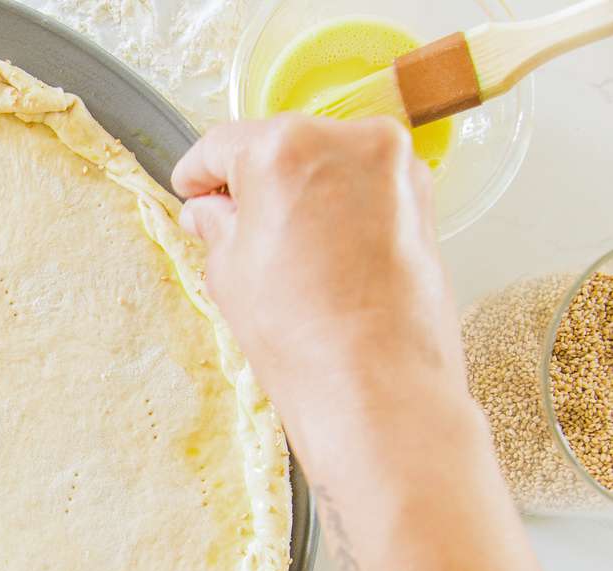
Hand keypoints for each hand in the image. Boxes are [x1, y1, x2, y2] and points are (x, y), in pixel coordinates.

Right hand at [172, 115, 473, 485]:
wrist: (379, 386)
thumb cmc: (303, 334)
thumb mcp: (230, 273)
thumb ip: (219, 226)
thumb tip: (212, 213)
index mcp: (287, 147)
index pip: (224, 144)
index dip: (197, 173)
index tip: (190, 190)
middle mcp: (350, 140)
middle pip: (282, 146)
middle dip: (253, 182)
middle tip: (228, 224)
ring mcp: (396, 168)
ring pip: (327, 165)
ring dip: (299, 194)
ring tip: (279, 248)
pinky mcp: (424, 200)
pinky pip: (363, 189)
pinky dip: (337, 209)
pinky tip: (319, 255)